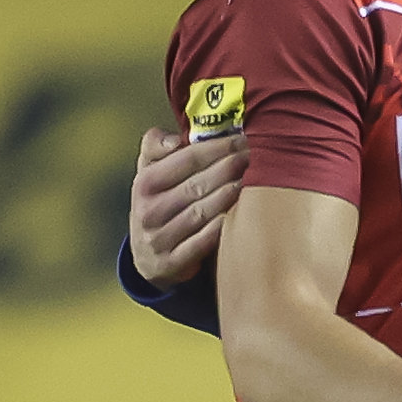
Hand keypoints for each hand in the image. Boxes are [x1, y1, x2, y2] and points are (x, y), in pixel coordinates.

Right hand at [129, 126, 242, 286]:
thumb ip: (155, 147)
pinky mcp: (171, 262)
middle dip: (229, 168)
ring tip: (256, 181)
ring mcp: (158, 238)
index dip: (216, 147)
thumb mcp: (149, 173)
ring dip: (230, 195)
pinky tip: (244, 215)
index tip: (241, 138)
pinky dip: (222, 228)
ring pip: (201, 213)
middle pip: (196, 184)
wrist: (148, 256)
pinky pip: (202, 243)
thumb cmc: (160, 203)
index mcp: (144, 183)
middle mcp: (148, 210)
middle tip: (256, 156)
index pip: (185, 159)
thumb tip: (175, 139)